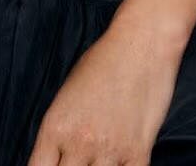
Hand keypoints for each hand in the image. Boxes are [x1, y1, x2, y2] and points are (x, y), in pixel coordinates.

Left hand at [25, 14, 184, 164]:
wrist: (141, 41)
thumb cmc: (103, 61)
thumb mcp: (66, 93)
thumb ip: (58, 130)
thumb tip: (54, 158)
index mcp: (55, 126)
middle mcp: (79, 142)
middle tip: (79, 163)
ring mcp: (109, 150)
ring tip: (99, 161)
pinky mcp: (138, 153)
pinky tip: (120, 165)